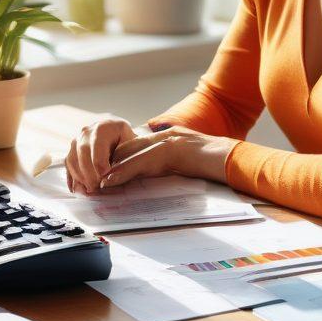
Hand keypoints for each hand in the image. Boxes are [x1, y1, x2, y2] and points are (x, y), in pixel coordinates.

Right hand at [65, 115, 139, 194]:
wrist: (119, 136)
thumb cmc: (128, 142)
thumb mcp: (133, 145)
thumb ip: (125, 157)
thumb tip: (111, 176)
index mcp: (104, 127)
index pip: (97, 144)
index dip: (99, 161)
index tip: (105, 175)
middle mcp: (87, 132)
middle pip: (83, 152)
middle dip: (89, 172)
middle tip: (96, 188)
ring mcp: (77, 141)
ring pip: (72, 160)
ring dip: (80, 177)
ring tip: (90, 191)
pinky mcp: (72, 151)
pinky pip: (68, 165)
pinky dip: (72, 179)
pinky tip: (79, 190)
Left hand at [99, 125, 235, 188]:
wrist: (227, 156)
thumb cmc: (212, 161)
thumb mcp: (187, 158)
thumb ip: (171, 161)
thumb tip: (160, 173)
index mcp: (166, 138)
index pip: (135, 147)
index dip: (119, 159)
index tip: (105, 172)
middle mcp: (162, 137)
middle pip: (127, 149)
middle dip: (110, 163)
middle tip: (94, 178)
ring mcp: (164, 142)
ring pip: (129, 155)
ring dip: (111, 170)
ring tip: (98, 183)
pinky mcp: (166, 151)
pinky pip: (138, 163)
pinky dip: (122, 173)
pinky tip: (110, 181)